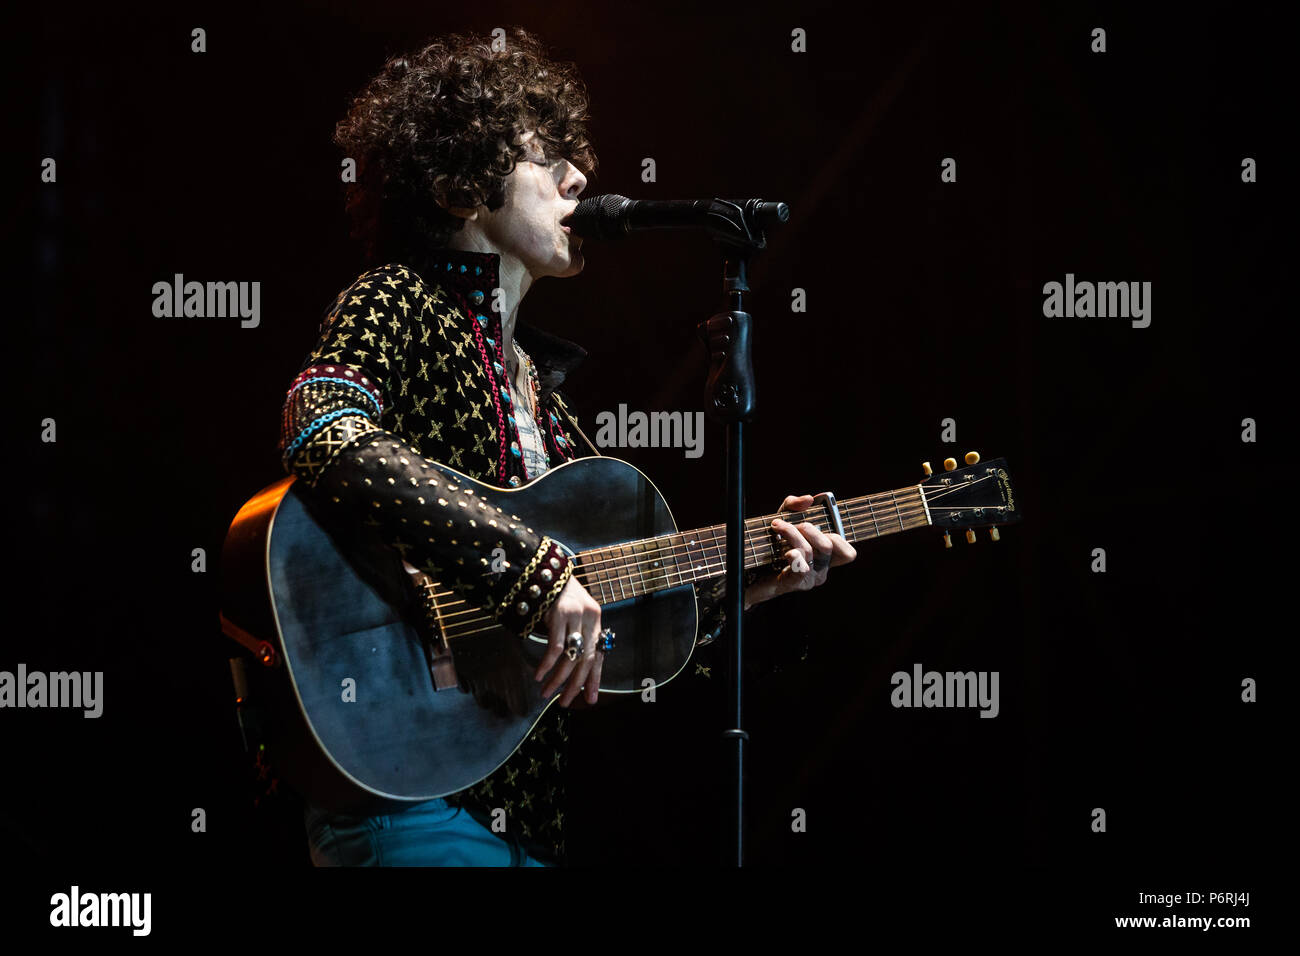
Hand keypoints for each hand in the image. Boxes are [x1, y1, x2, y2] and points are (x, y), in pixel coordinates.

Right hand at [536, 575, 604, 706]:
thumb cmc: (556, 594)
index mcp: (596, 620)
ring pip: (571, 656)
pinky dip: (547, 665)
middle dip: (576, 685)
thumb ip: (576, 635)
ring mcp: (576, 615)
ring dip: (558, 679)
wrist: (544, 568)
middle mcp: (590, 618)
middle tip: (565, 703)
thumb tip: (572, 666)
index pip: (598, 655)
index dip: (594, 679)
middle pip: (586, 659)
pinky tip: (539, 675)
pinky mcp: (560, 613)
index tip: (590, 699)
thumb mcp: (572, 614)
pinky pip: (555, 647)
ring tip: (546, 693)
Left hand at [743, 493, 856, 609]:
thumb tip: (808, 500)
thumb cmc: (770, 545)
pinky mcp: (793, 583)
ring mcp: (808, 578)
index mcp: (824, 557)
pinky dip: (794, 555)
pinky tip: (786, 551)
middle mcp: (820, 569)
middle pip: (828, 545)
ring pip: (809, 551)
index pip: (847, 554)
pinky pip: (801, 568)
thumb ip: (794, 506)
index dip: (839, 537)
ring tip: (777, 526)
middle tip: (793, 523)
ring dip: (792, 533)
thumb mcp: (783, 520)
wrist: (750, 570)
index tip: (821, 523)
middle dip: (810, 528)